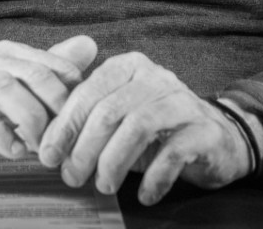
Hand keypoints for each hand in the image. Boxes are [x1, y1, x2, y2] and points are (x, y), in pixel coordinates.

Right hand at [0, 35, 97, 177]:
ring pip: (1, 87)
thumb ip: (49, 72)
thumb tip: (89, 45)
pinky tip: (15, 151)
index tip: (82, 109)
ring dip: (29, 117)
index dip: (65, 83)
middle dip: (52, 100)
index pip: (42, 60)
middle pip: (25, 71)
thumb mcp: (15, 96)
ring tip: (42, 144)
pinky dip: (0, 133)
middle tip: (66, 130)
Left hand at [36, 51, 254, 205]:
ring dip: (114, 162)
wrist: (219, 138)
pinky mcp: (203, 130)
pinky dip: (154, 178)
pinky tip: (144, 195)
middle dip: (84, 148)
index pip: (89, 91)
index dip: (64, 125)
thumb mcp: (120, 116)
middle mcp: (155, 77)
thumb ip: (87, 119)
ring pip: (137, 127)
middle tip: (72, 177)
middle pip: (110, 111)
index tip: (48, 155)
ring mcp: (181, 101)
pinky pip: (172, 153)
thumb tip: (43, 144)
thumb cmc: (157, 131)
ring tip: (103, 186)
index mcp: (129, 67)